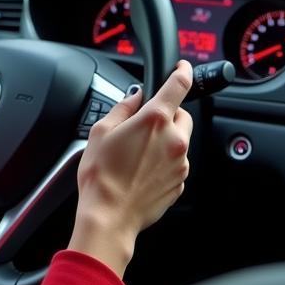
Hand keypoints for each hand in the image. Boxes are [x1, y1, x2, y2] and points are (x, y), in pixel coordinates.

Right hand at [68, 60, 193, 277]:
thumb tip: (134, 98)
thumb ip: (122, 108)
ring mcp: (181, 163)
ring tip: (137, 154)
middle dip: (168, 114)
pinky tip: (142, 170)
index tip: (182, 68)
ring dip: (165, 140)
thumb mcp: (101, 131)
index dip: (183, 72)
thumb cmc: (102, 176)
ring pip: (180, 141)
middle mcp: (174, 140)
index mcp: (154, 119)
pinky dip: (164, 162)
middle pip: (183, 115)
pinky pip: (177, 163)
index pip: (179, 85)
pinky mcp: (180, 183)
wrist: (109, 216)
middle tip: (145, 124)